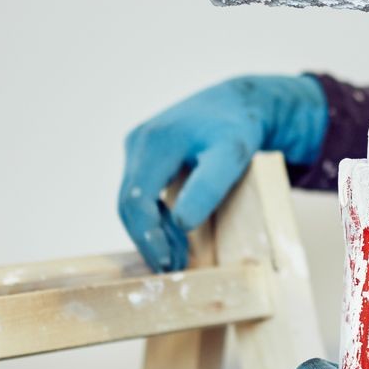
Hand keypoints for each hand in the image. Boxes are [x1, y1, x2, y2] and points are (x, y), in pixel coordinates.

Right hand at [118, 74, 327, 270]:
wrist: (238, 101)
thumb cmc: (239, 127)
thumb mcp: (233, 156)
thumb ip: (208, 187)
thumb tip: (181, 223)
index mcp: (155, 142)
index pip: (136, 201)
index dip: (148, 238)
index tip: (168, 265)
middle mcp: (138, 141)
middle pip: (129, 203)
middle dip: (149, 240)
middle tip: (174, 267)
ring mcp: (137, 145)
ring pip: (133, 200)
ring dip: (152, 231)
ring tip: (178, 256)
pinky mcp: (143, 152)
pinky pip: (141, 192)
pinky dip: (155, 217)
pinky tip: (176, 234)